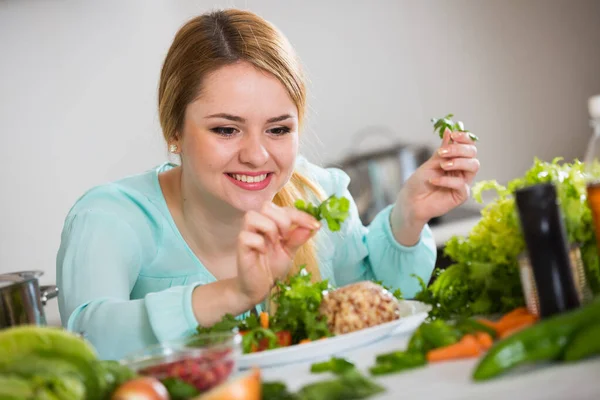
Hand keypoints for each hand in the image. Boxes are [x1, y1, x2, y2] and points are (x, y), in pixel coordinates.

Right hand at [236, 202, 320, 305]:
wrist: (259, 288)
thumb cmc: (272, 267)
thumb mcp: (290, 252)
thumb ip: (298, 238)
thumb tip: (314, 226)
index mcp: (271, 223)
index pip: (285, 210)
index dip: (301, 215)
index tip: (315, 226)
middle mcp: (258, 226)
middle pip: (266, 206)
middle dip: (282, 219)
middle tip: (287, 236)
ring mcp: (248, 235)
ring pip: (252, 216)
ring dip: (269, 227)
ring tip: (275, 242)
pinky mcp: (241, 247)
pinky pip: (246, 236)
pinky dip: (258, 242)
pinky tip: (263, 252)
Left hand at [392, 129, 479, 244]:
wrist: (411, 200)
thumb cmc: (419, 182)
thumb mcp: (430, 163)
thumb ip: (443, 149)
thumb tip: (449, 131)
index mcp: (455, 160)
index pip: (468, 146)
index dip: (464, 138)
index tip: (454, 135)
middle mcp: (462, 170)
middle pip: (473, 154)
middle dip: (459, 149)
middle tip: (443, 152)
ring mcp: (463, 182)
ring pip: (473, 166)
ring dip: (458, 162)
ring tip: (442, 165)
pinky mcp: (461, 195)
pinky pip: (461, 184)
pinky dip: (447, 180)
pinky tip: (434, 181)